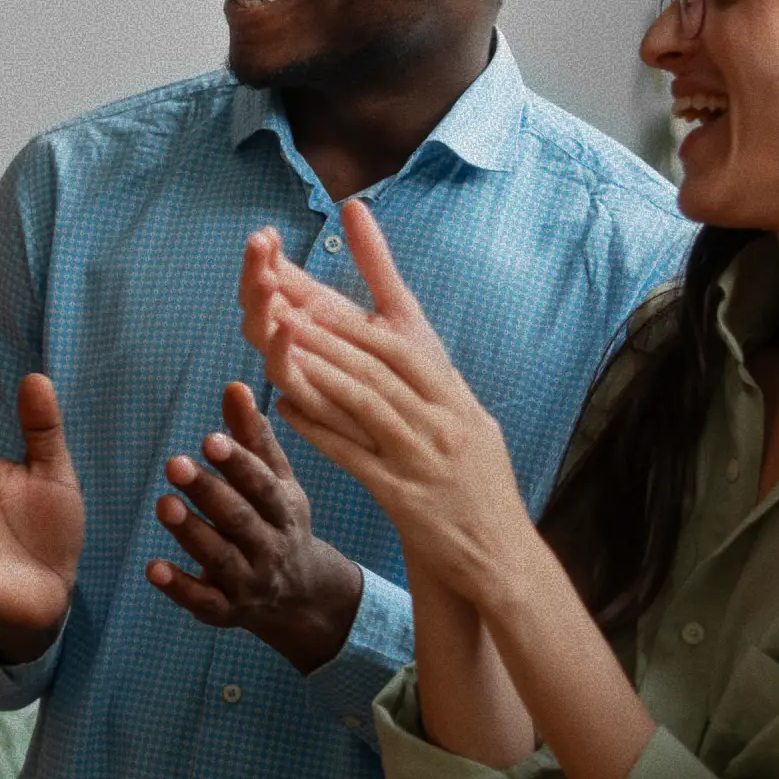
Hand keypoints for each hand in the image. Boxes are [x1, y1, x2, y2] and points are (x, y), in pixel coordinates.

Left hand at [146, 382, 362, 670]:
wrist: (302, 596)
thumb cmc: (278, 521)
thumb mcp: (275, 480)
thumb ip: (253, 436)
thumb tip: (235, 385)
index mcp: (283, 509)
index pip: (261, 484)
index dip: (238, 461)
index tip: (211, 438)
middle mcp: (269, 546)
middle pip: (239, 518)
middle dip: (208, 492)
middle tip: (174, 463)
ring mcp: (249, 582)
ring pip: (220, 558)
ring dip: (191, 532)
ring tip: (163, 505)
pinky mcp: (226, 611)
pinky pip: (203, 601)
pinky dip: (180, 588)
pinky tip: (153, 569)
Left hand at [241, 202, 533, 603]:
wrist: (502, 561)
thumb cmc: (476, 491)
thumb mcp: (464, 423)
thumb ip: (428, 382)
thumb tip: (392, 335)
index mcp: (454, 392)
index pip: (409, 319)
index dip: (378, 265)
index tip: (347, 217)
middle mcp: (445, 414)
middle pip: (378, 351)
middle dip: (326, 313)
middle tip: (282, 280)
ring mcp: (426, 455)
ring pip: (365, 396)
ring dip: (317, 361)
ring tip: (276, 331)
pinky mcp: (406, 497)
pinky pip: (356, 456)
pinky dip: (321, 430)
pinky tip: (287, 408)